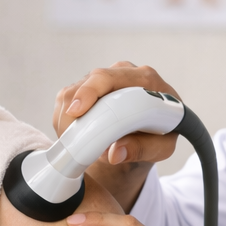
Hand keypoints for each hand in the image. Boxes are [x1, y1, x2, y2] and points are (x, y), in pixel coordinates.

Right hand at [53, 62, 182, 210]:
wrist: (150, 133)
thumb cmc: (160, 135)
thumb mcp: (162, 148)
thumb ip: (143, 150)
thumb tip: (115, 153)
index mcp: (144, 79)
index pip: (109, 77)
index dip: (90, 92)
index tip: (77, 112)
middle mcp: (120, 73)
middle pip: (85, 85)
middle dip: (75, 115)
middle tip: (76, 143)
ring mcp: (100, 80)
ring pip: (70, 95)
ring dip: (69, 123)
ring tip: (83, 146)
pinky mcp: (83, 89)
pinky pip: (64, 103)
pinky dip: (65, 123)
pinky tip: (79, 138)